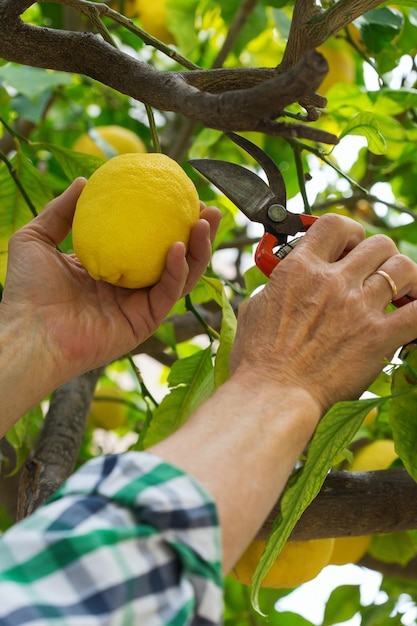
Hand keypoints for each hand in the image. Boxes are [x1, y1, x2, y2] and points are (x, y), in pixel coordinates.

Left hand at [2, 178, 220, 385]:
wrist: (29, 330)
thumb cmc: (27, 290)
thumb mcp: (37, 237)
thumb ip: (61, 211)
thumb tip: (84, 180)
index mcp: (109, 267)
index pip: (147, 241)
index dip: (166, 219)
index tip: (179, 194)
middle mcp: (129, 287)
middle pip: (174, 258)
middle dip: (196, 233)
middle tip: (207, 208)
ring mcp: (139, 306)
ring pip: (181, 276)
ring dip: (199, 249)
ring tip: (206, 221)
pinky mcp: (144, 323)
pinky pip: (168, 294)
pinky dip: (179, 271)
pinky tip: (180, 246)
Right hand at [230, 213, 416, 412]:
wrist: (272, 395)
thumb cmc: (257, 359)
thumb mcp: (254, 309)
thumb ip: (275, 287)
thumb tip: (281, 283)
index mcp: (300, 270)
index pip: (335, 224)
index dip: (350, 230)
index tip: (350, 244)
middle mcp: (332, 282)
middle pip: (378, 244)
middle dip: (380, 255)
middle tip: (374, 273)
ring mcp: (358, 308)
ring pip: (403, 268)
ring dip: (404, 277)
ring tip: (398, 292)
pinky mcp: (378, 338)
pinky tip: (412, 312)